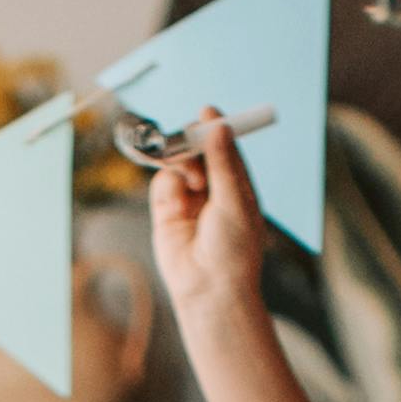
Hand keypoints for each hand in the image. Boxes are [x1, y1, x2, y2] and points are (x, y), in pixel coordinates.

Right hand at [142, 109, 274, 336]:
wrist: (209, 289)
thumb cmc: (233, 251)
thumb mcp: (234, 201)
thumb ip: (223, 163)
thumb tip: (218, 126)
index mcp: (237, 185)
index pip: (225, 147)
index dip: (216, 129)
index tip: (207, 112)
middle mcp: (212, 189)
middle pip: (197, 150)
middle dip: (192, 143)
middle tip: (190, 140)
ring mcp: (189, 199)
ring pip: (178, 164)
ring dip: (181, 165)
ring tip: (191, 183)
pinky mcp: (167, 211)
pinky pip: (163, 184)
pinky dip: (167, 187)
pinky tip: (176, 203)